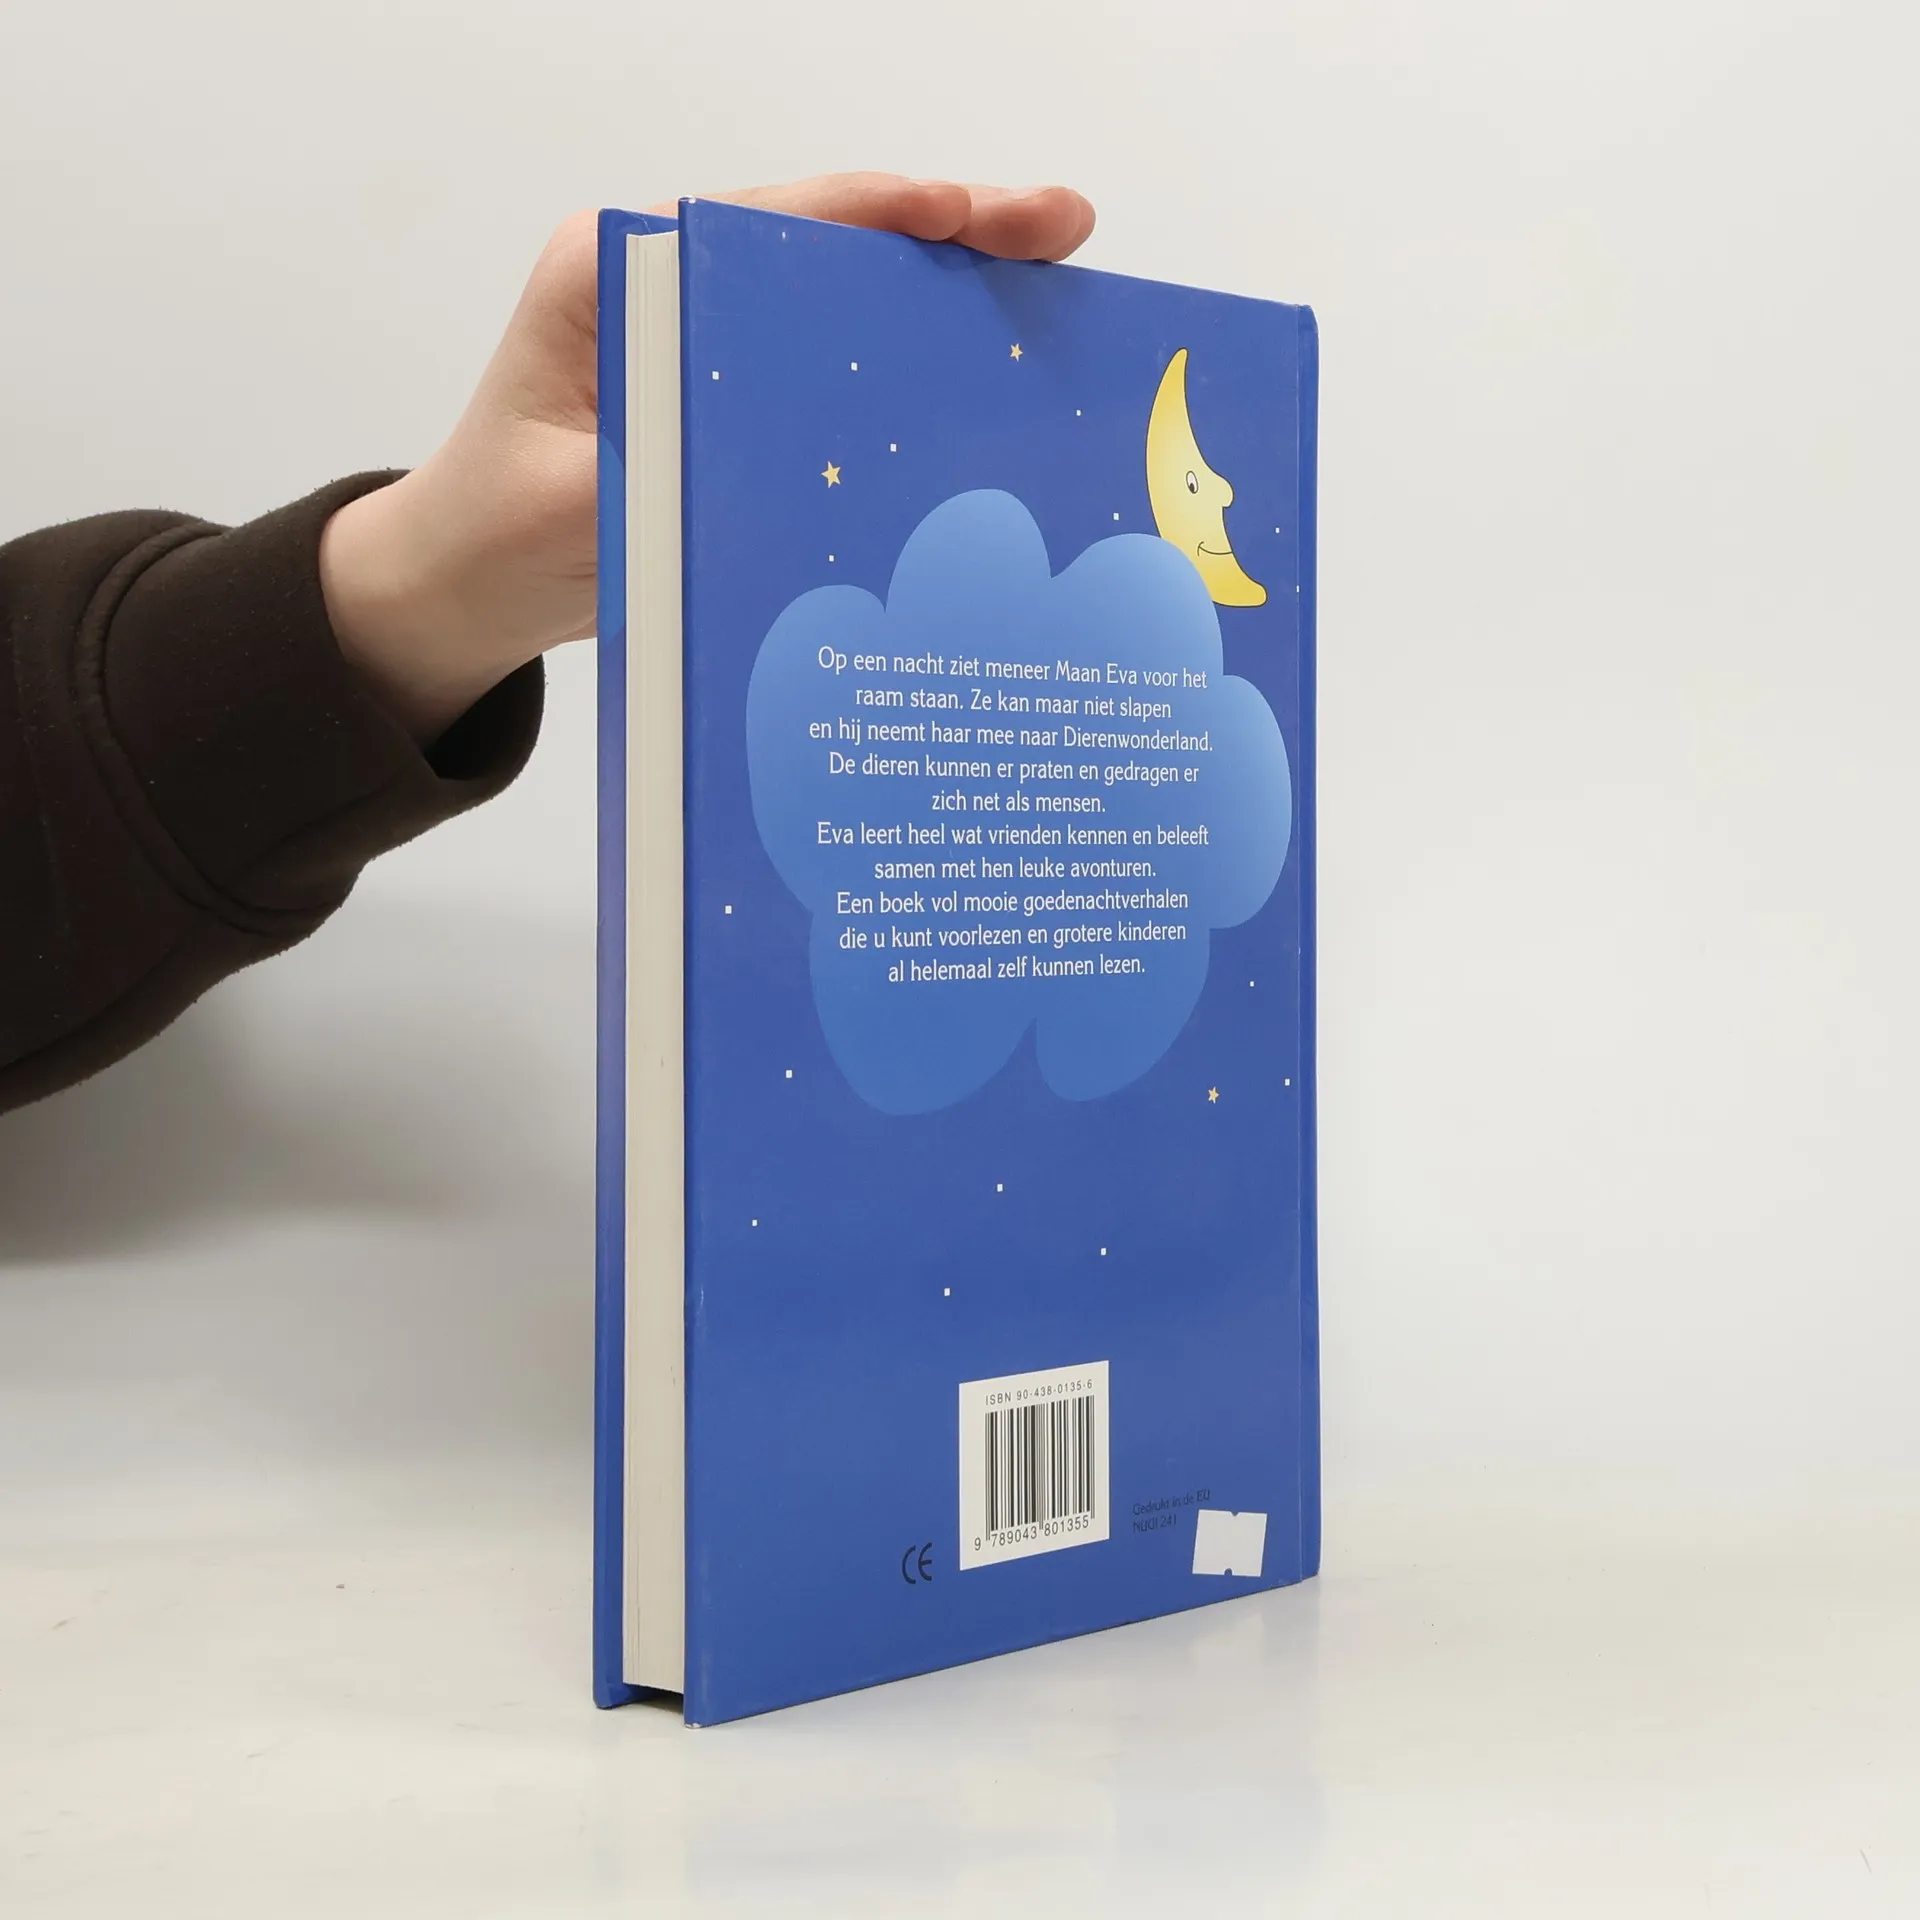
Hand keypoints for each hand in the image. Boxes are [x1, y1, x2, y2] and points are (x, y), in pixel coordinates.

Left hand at [319, 174, 1096, 741]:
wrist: (458, 590)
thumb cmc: (494, 538)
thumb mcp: (578, 508)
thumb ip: (670, 472)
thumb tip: (796, 465)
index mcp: (619, 274)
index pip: (776, 222)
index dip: (891, 213)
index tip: (981, 215)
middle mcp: (669, 285)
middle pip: (833, 246)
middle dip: (954, 235)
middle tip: (1064, 232)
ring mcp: (705, 340)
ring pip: (845, 303)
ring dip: (947, 302)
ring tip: (1056, 297)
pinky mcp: (727, 396)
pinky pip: (831, 369)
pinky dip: (907, 369)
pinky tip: (986, 387)